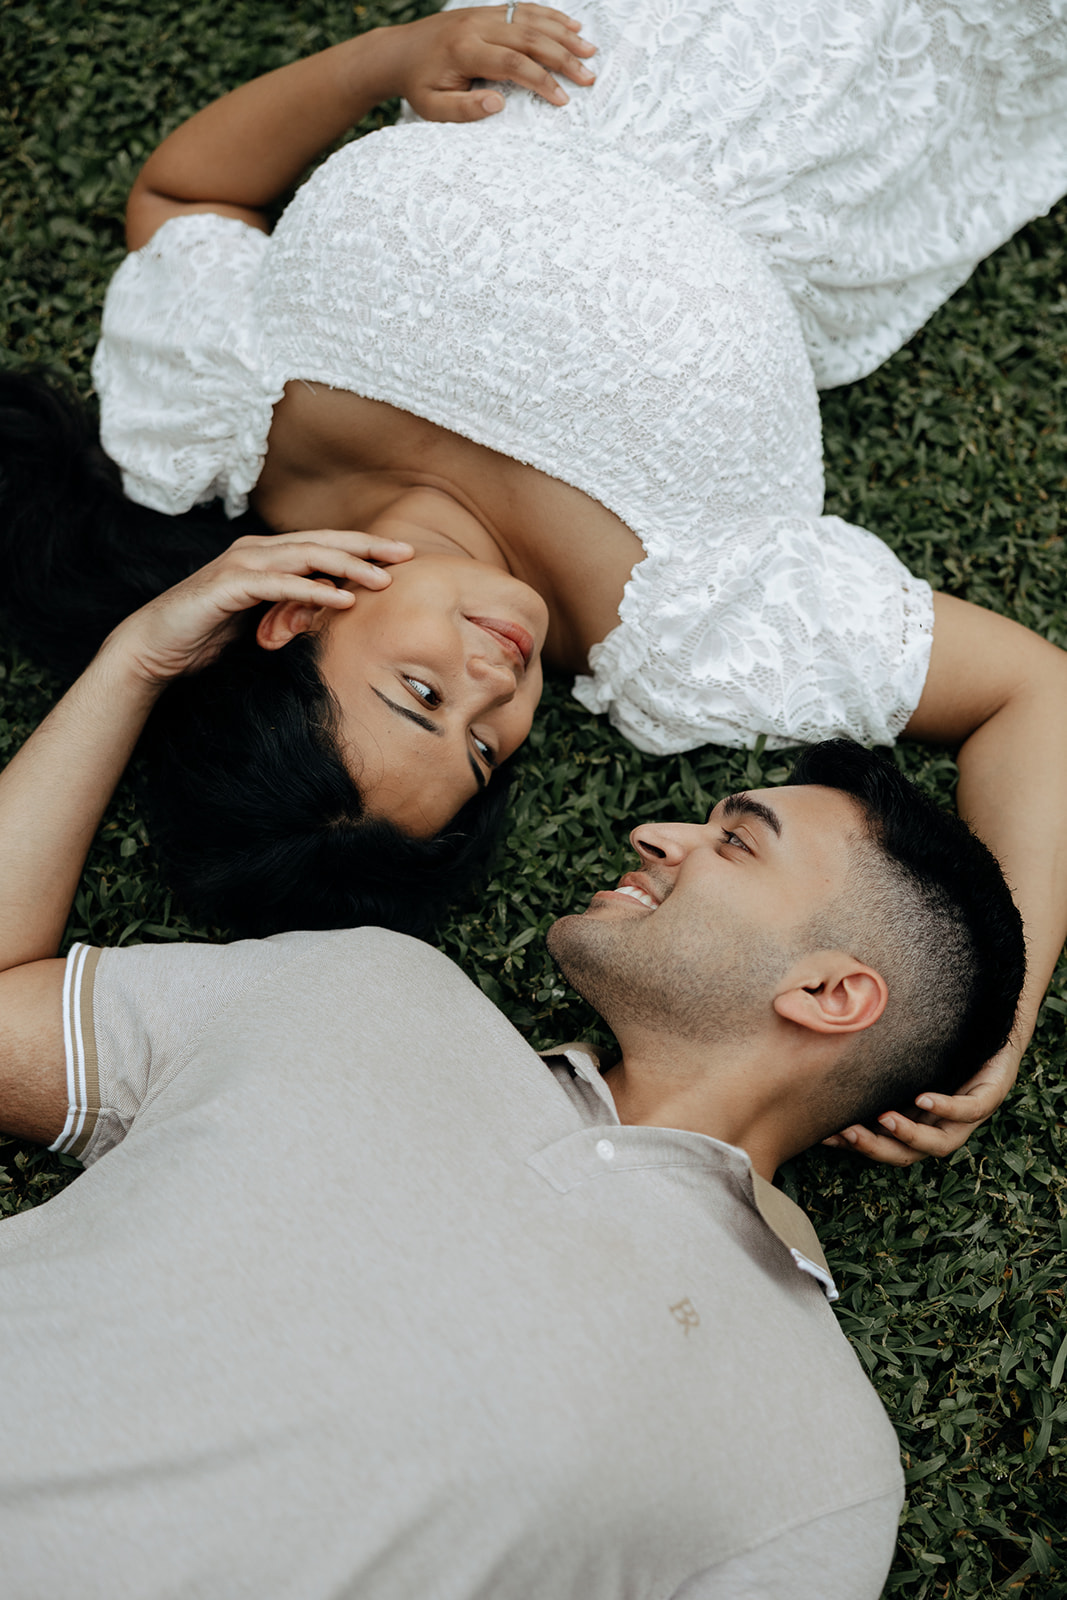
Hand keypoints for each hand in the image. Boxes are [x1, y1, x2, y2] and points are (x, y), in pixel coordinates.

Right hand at [105, 529, 412, 686]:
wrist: (155, 648)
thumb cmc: (207, 635)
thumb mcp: (262, 619)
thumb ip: (294, 607)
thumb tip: (332, 602)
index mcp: (266, 555)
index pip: (323, 545)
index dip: (362, 547)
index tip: (401, 555)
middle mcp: (255, 551)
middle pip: (321, 542)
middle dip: (365, 547)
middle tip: (405, 555)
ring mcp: (240, 564)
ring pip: (304, 557)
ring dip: (346, 567)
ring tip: (381, 580)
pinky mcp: (227, 587)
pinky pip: (278, 585)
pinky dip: (311, 590)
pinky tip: (340, 600)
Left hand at [391, 5, 596, 118]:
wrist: (397, 52)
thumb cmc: (417, 85)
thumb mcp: (433, 108)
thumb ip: (464, 109)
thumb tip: (498, 104)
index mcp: (465, 51)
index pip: (513, 64)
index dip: (541, 81)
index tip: (562, 100)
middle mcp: (476, 26)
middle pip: (528, 38)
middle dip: (562, 57)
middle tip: (588, 76)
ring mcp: (482, 14)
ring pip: (529, 20)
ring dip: (563, 34)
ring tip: (589, 50)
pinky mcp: (485, 11)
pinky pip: (522, 9)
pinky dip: (548, 16)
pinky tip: (570, 25)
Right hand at [822, 1041, 1021, 1166]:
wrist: (991, 1017)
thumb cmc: (938, 1034)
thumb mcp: (899, 1052)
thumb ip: (869, 1061)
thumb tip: (822, 1048)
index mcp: (918, 1120)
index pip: (882, 1144)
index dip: (854, 1145)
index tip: (824, 1134)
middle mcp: (941, 1125)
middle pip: (907, 1154)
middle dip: (875, 1147)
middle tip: (847, 1132)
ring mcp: (967, 1116)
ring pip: (939, 1144)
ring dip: (909, 1135)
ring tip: (885, 1120)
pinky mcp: (991, 1096)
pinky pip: (969, 1111)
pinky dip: (945, 1108)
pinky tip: (922, 1099)